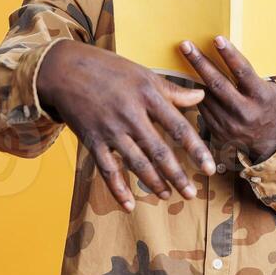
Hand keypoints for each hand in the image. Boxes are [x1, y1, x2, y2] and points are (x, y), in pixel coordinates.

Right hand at [37, 40, 215, 210]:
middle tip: (192, 194)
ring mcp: (110, 129)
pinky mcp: (92, 140)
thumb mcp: (144, 73)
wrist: (66, 69)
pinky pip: (107, 169)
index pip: (178, 127)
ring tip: (167, 196)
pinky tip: (129, 205)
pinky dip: (117, 189)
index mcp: (148, 95)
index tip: (210, 168)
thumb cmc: (110, 69)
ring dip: (153, 183)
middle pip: (158, 151)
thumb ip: (172, 90)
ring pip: (135, 163)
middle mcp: (130, 114)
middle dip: (177, 175)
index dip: (196, 149)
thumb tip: (201, 97)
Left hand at [179, 36, 275, 163]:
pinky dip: (196, 94)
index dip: (230, 54)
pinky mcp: (218, 132)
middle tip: (186, 45)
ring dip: (193, 76)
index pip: (243, 71)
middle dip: (199, 62)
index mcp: (260, 96)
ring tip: (185, 59)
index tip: (217, 39)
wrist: (270, 139)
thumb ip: (249, 76)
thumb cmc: (267, 105)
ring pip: (206, 95)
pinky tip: (192, 82)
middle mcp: (245, 111)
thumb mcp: (268, 88)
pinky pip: (203, 108)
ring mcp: (230, 124)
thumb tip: (225, 54)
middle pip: (218, 83)